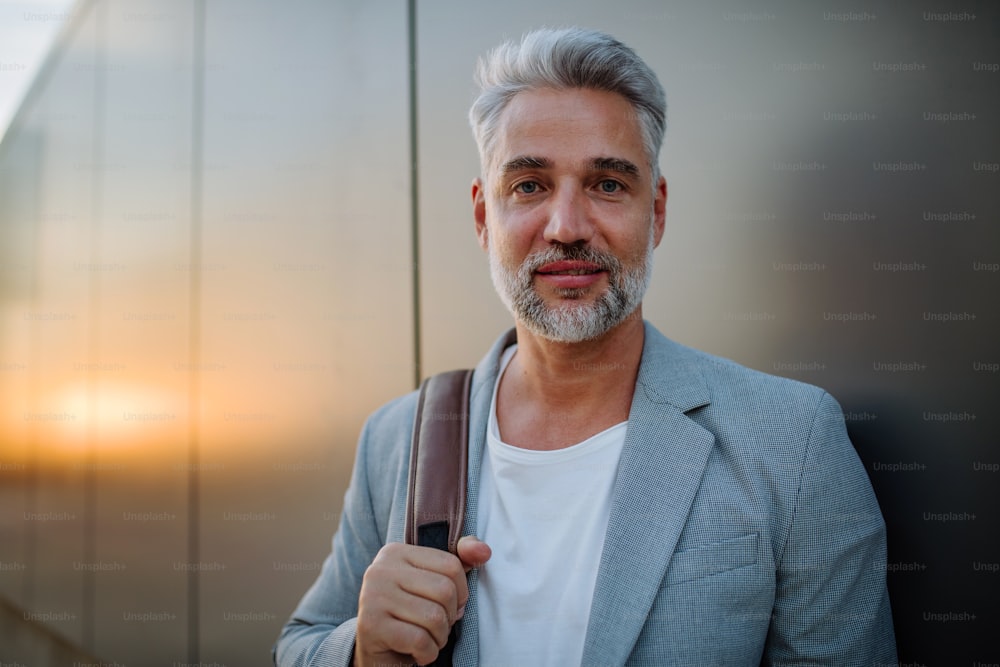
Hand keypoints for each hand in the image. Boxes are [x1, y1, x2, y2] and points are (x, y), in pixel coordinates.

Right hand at [354, 536, 490, 666]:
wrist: (376, 651)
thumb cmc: (409, 614)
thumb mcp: (432, 582)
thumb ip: (459, 561)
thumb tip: (484, 551)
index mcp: (396, 553)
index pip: (451, 565)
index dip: (461, 592)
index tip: (448, 606)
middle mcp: (380, 570)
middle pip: (445, 590)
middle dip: (450, 616)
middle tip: (436, 626)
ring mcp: (372, 596)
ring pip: (434, 617)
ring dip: (439, 637)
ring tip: (427, 639)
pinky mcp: (371, 625)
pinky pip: (420, 640)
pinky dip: (428, 653)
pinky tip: (418, 652)